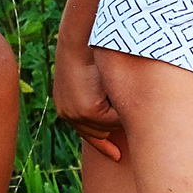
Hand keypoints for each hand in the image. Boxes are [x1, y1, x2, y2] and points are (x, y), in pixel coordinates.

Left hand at [53, 35, 123, 161]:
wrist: (83, 36)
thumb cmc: (92, 51)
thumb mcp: (93, 76)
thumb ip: (100, 95)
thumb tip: (117, 107)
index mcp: (66, 106)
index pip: (87, 133)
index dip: (103, 145)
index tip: (116, 156)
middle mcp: (67, 113)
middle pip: (99, 134)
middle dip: (113, 128)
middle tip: (126, 141)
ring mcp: (76, 114)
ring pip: (110, 126)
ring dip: (119, 113)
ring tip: (122, 93)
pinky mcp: (87, 110)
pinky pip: (114, 119)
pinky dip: (121, 108)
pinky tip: (120, 91)